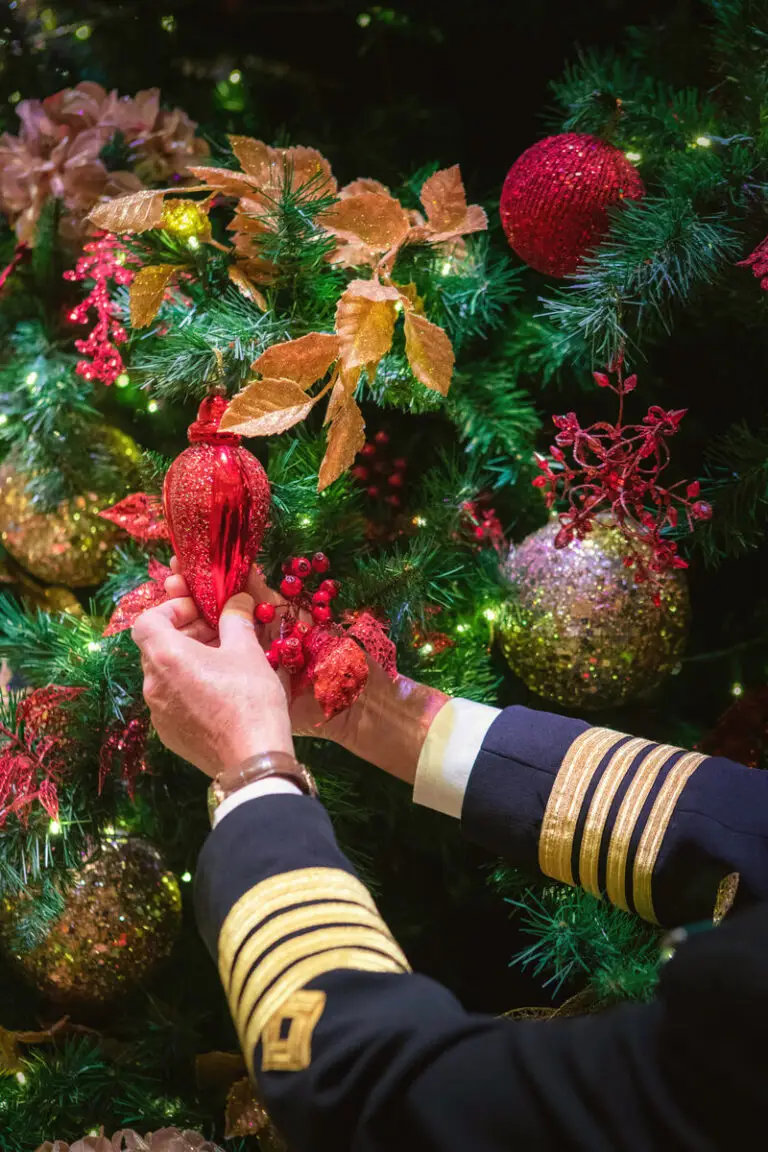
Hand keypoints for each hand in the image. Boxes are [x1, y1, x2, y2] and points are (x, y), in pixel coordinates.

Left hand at [132, 592, 293, 777]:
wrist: (252, 759)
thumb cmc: (249, 699)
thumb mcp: (247, 651)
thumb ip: (236, 620)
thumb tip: (236, 600)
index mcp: (166, 657)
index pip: (146, 621)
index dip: (170, 610)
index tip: (197, 610)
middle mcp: (153, 684)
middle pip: (155, 647)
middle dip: (184, 633)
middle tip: (216, 631)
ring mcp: (158, 713)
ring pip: (164, 675)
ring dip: (187, 660)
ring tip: (221, 661)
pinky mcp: (169, 734)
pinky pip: (172, 700)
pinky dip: (188, 687)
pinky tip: (219, 692)